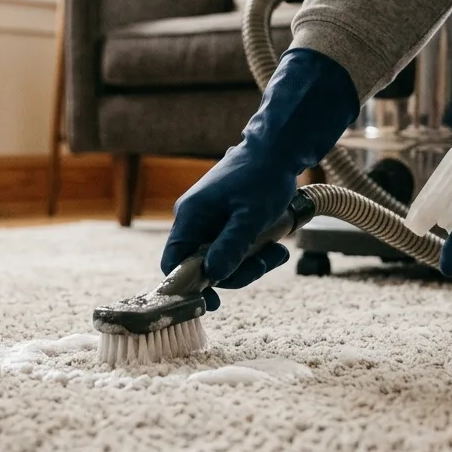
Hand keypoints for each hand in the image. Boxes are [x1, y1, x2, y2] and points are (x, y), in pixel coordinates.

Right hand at [161, 148, 296, 310]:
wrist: (278, 148)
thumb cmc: (262, 177)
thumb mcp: (250, 217)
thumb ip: (230, 247)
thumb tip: (213, 276)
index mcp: (190, 216)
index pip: (173, 262)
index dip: (188, 287)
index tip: (212, 302)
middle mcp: (194, 219)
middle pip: (203, 264)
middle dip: (236, 271)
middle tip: (265, 263)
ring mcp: (209, 218)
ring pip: (222, 257)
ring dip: (251, 261)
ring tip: (278, 251)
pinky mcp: (225, 218)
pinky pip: (233, 245)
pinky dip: (253, 250)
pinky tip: (276, 245)